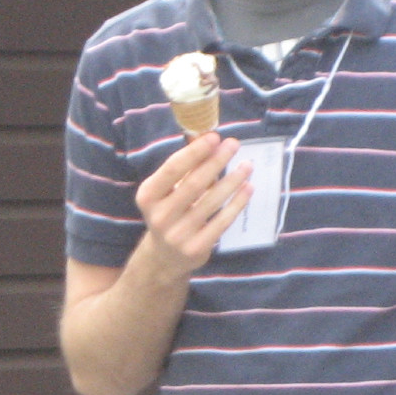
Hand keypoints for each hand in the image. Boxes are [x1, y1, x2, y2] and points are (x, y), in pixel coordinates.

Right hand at [133, 132, 249, 278]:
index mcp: (148, 196)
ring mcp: (178, 234)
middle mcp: (159, 216)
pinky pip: (222, 221)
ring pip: (211, 201)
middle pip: (194, 183)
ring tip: (247, 165)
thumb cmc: (170, 213)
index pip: (172, 169)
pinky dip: (237, 203)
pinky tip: (248, 188)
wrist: (165, 257)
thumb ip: (185, 168)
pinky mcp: (197, 248)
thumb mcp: (168, 191)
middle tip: (234, 145)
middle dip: (216, 161)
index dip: (195, 152)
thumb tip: (208, 139)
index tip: (214, 137)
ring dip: (232, 180)